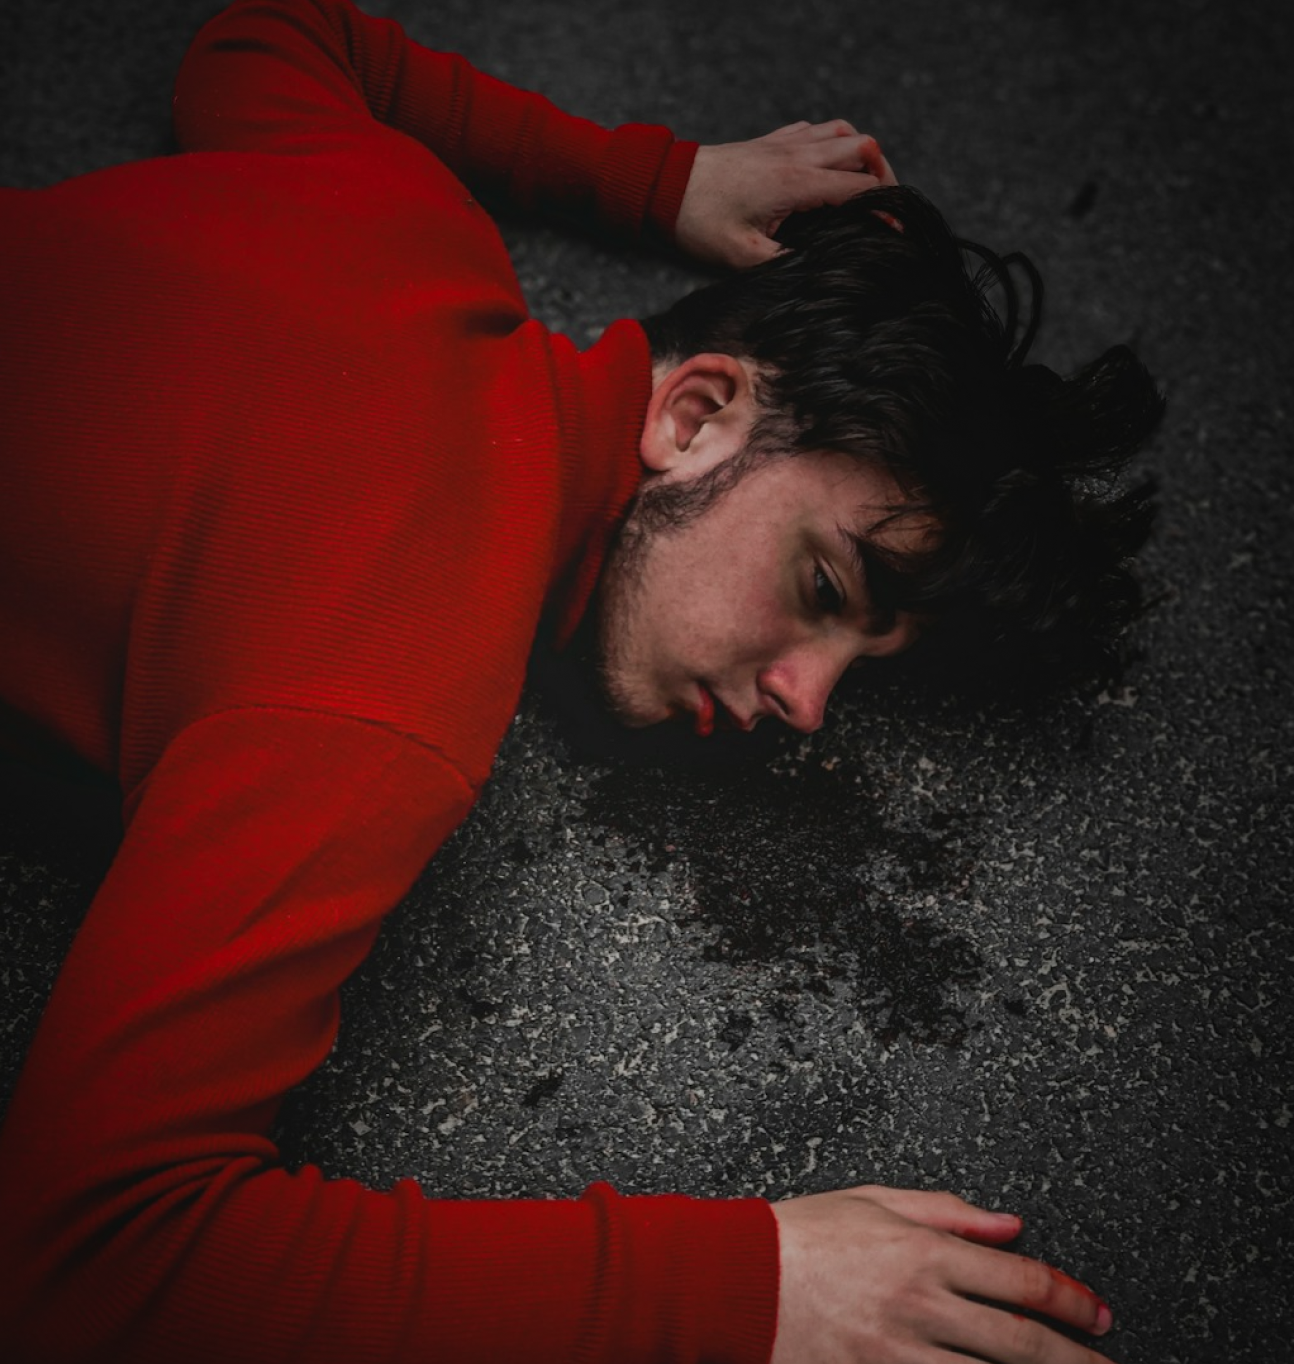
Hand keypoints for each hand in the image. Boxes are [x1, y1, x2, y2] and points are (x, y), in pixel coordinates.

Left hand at [674, 119, 896, 269]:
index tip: (896, 231)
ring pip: (844, 132)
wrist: (665, 184)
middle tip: (887, 207)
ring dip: (863, 155)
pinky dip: (836, 143)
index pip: (860, 189)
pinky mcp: (772, 140)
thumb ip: (785, 263)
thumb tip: (818, 268)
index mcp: (796, 184)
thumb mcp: (741, 256)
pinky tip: (830, 167)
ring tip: (866, 185)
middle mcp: (797, 155)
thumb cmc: (699, 220)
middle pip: (863, 149)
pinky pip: (818, 129)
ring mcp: (785, 142)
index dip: (886, 209)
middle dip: (885, 176)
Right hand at [771, 1185, 1115, 1363]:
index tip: (1099, 1315)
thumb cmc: (801, 1235)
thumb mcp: (875, 1199)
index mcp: (924, 1250)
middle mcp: (921, 1303)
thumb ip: (949, 1211)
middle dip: (1077, 1357)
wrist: (737, 1280)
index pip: (1022, 1279)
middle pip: (1021, 1340)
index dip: (1072, 1300)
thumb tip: (1010, 1224)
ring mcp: (900, 1352)